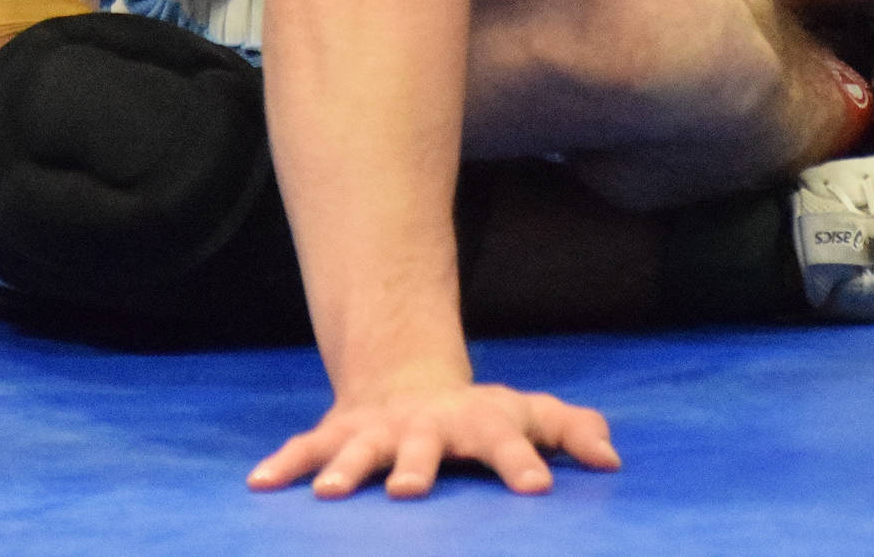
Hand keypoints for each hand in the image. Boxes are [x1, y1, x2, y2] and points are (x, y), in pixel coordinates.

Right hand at [248, 381, 619, 499]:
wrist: (405, 379)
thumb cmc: (481, 416)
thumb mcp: (527, 414)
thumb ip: (571, 429)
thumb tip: (614, 458)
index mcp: (476, 421)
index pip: (504, 438)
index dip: (522, 460)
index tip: (539, 487)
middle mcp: (424, 425)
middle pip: (422, 444)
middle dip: (415, 466)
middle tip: (409, 492)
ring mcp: (377, 430)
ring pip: (357, 448)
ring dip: (343, 468)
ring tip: (326, 494)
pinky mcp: (338, 435)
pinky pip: (306, 448)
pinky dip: (283, 464)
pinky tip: (259, 484)